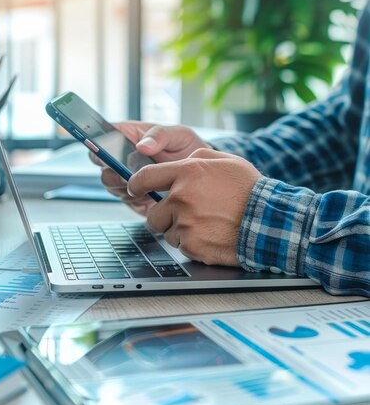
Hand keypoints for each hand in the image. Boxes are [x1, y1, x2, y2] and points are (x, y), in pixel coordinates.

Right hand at [90, 122, 208, 214]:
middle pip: (103, 165)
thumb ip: (160, 136)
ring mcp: (128, 178)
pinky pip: (127, 200)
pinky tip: (150, 193)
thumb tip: (142, 146)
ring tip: (144, 182)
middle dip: (112, 170)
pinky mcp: (135, 197)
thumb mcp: (179, 135)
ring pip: (111, 185)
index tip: (102, 151)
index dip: (98, 143)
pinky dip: (136, 198)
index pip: (106, 136)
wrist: (203, 175)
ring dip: (124, 185)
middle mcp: (125, 158)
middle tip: (126, 173)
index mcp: (131, 136)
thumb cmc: (188, 149)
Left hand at [128, 148, 261, 265]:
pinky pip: (181, 246)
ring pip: (166, 232)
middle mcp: (181, 197)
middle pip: (152, 213)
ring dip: (179, 230)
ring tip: (205, 224)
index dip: (136, 184)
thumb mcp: (225, 160)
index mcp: (187, 172)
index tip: (135, 188)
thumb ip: (197, 158)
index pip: (145, 177)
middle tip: (184, 214)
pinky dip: (192, 244)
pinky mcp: (192, 246)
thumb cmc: (250, 190)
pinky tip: (210, 235)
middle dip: (164, 215)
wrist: (269, 220)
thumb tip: (181, 163)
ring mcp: (185, 224)